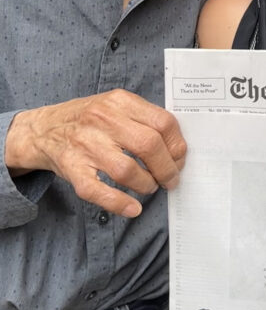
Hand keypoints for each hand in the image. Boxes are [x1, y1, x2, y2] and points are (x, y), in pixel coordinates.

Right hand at [6, 90, 186, 217]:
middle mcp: (102, 120)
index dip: (177, 145)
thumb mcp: (115, 105)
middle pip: (149, 146)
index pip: (162, 122)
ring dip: (147, 184)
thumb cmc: (88, 120)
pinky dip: (120, 203)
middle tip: (170, 179)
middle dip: (167, 168)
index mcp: (119, 101)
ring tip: (150, 187)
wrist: (42, 129)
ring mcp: (85, 145)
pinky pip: (99, 191)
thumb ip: (143, 118)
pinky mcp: (72, 169)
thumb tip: (176, 147)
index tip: (179, 158)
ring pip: (127, 170)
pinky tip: (133, 208)